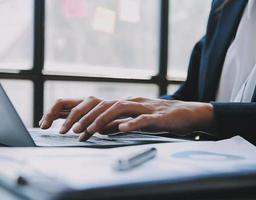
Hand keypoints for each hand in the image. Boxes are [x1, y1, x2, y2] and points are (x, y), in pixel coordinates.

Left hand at [40, 96, 214, 141]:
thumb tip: (102, 129)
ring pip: (119, 109)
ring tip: (89, 131)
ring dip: (102, 120)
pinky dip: (131, 123)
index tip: (68, 128)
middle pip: (104, 105)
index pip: (99, 107)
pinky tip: (121, 129)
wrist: (187, 114)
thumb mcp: (135, 121)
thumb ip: (119, 123)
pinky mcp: (158, 116)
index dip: (83, 116)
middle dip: (85, 117)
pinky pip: (143, 119)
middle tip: (70, 131)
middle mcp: (132, 101)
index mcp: (125, 103)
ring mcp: (145, 107)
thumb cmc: (160, 118)